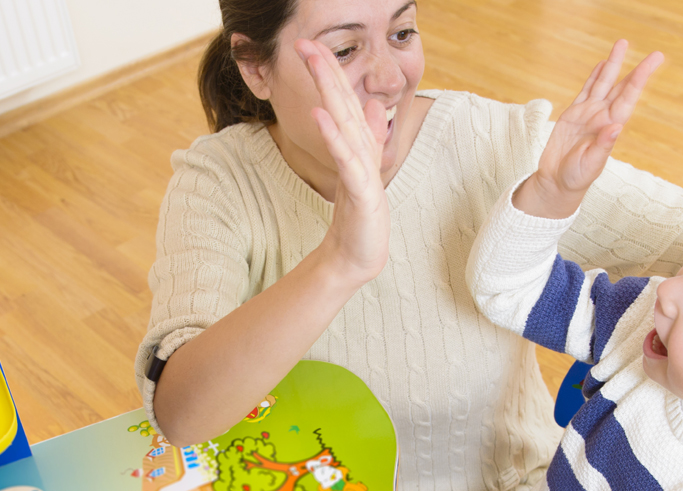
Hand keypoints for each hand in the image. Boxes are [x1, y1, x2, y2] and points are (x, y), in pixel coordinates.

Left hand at [295, 39, 389, 283]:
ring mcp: (363, 170)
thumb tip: (373, 106)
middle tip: (307, 41)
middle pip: (344, 104)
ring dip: (331, 91)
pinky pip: (346, 159)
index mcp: (360, 146)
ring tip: (315, 62)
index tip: (311, 45)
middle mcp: (363, 152)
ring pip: (346, 123)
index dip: (330, 73)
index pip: (345, 102)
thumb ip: (368, 136)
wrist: (357, 256)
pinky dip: (334, 136)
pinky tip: (320, 115)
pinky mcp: (361, 191)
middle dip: (327, 71)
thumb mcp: (360, 169)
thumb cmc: (359, 216)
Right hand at [514, 40, 663, 217]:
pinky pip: (586, 90)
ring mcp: (589, 114)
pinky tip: (602, 64)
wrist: (557, 181)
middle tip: (656, 55)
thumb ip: (602, 146)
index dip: (638, 81)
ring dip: (613, 65)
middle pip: (622, 88)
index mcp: (610, 128)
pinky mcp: (573, 114)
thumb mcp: (590, 164)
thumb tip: (616, 127)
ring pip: (604, 83)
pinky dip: (594, 76)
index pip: (627, 99)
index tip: (650, 65)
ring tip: (622, 45)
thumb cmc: (576, 177)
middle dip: (637, 70)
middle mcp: (603, 117)